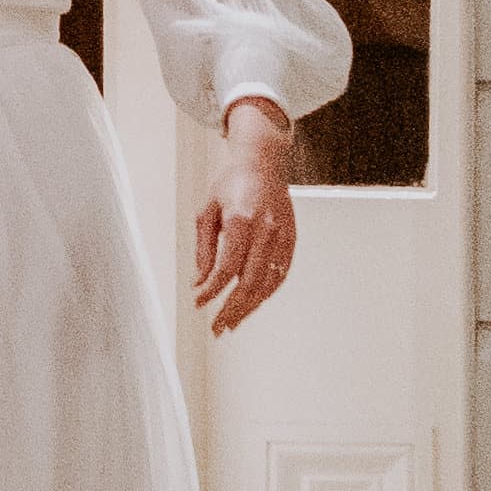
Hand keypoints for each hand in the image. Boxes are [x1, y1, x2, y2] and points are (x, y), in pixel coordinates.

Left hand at [194, 101, 296, 334]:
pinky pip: (280, 274)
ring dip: (249, 308)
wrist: (262, 163)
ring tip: (231, 323)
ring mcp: (282, 235)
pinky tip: (251, 304)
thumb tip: (200, 282)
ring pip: (268, 283)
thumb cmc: (230, 185)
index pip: (227, 267)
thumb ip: (204, 249)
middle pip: (250, 281)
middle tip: (217, 328)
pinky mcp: (292, 239)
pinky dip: (265, 293)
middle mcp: (265, 229)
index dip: (212, 290)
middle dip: (232, 309)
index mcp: (241, 219)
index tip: (198, 302)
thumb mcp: (207, 211)